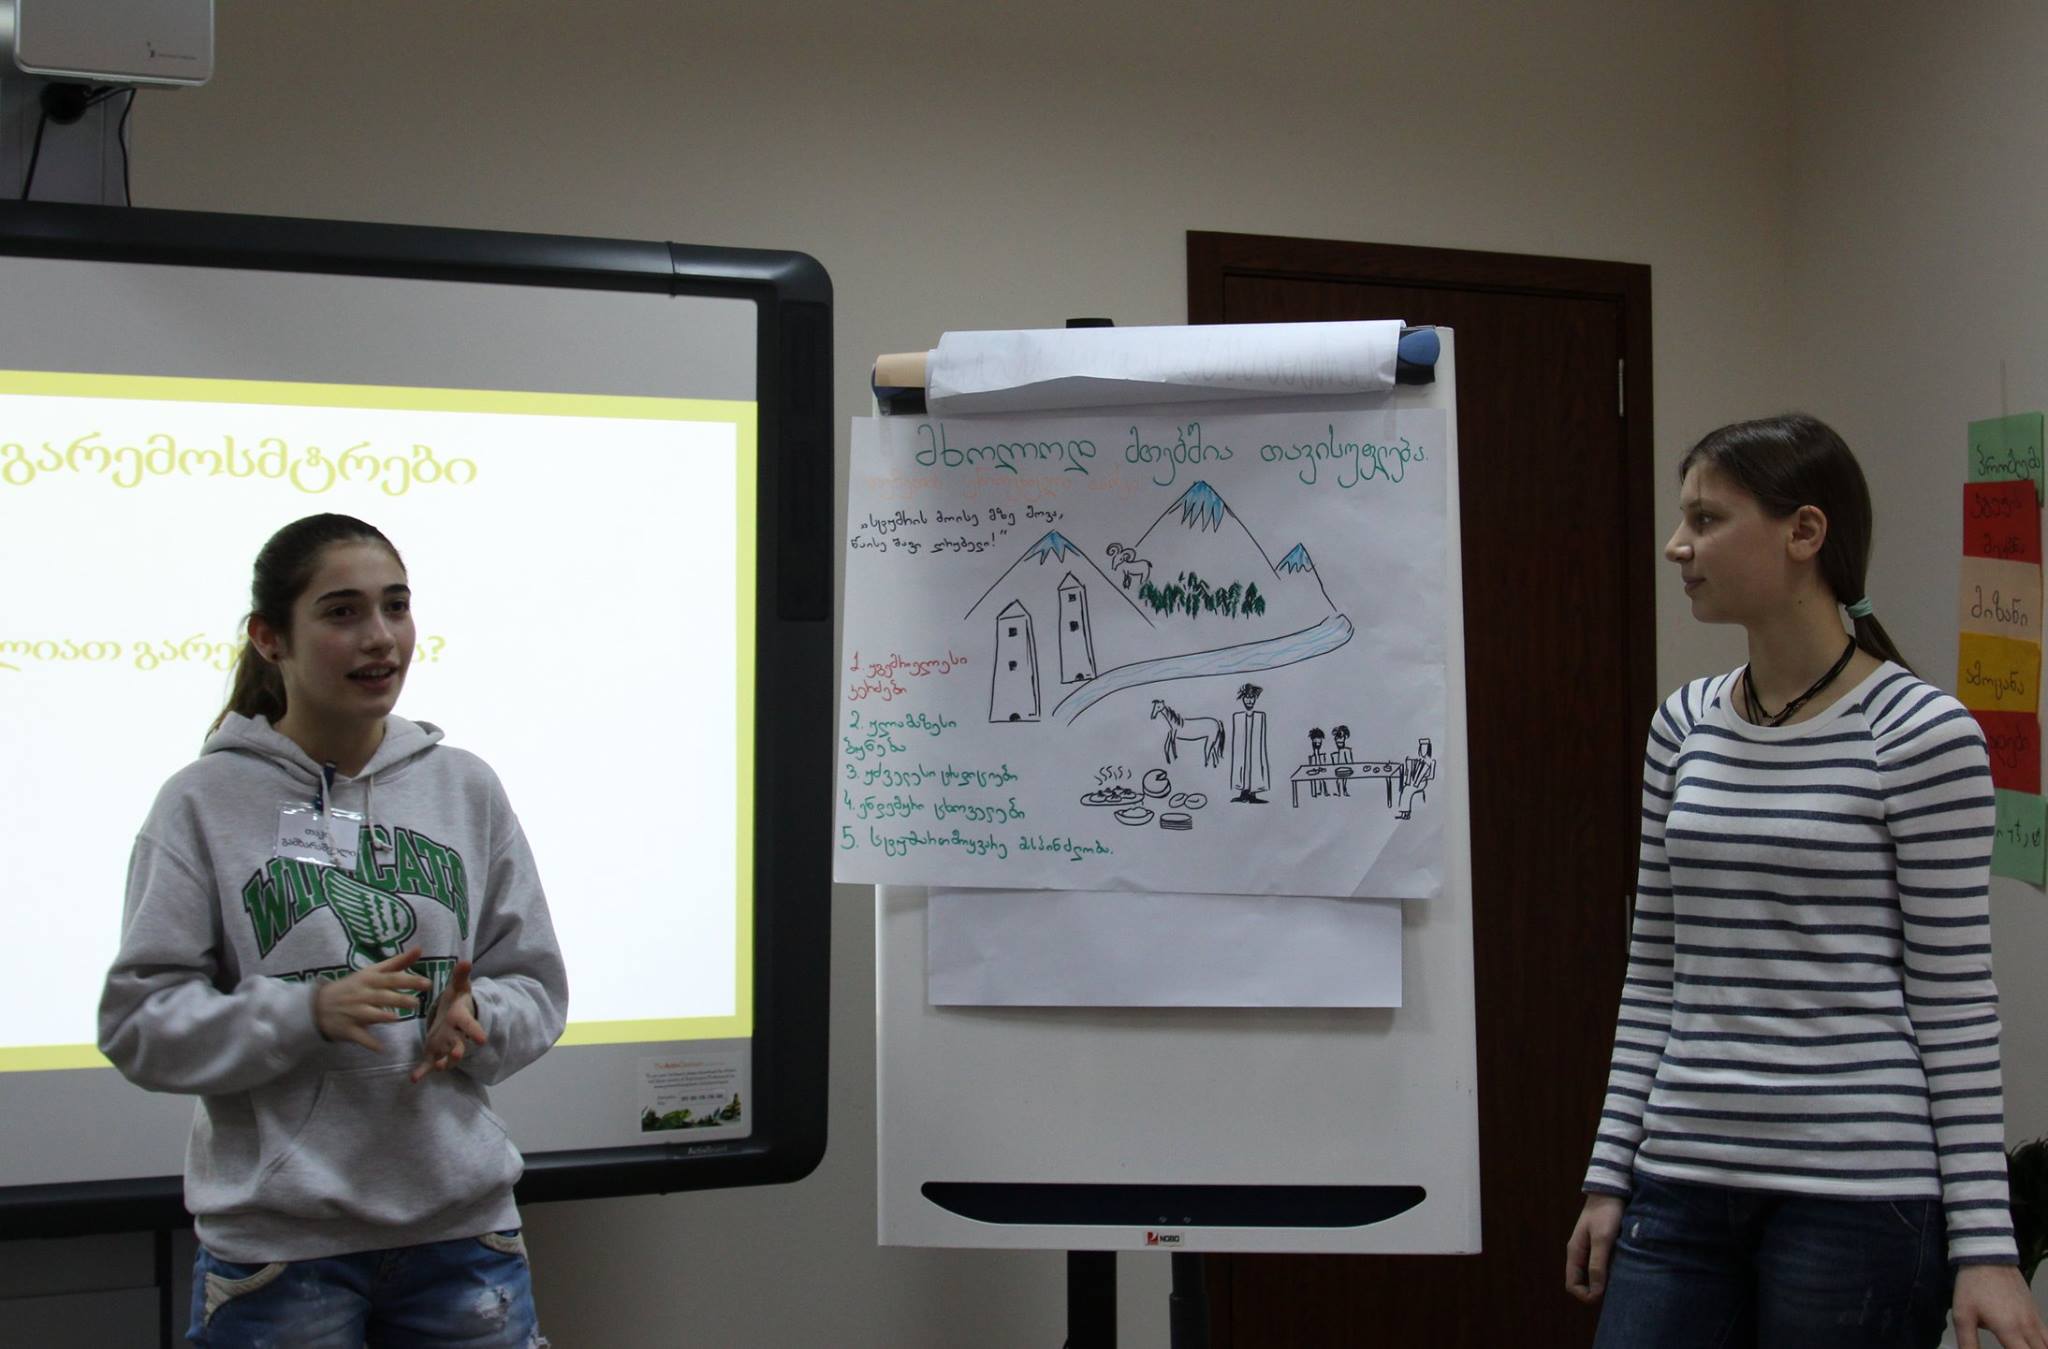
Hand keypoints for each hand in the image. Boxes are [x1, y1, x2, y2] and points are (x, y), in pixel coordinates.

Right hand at [314, 947, 430, 1050]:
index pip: (392, 978)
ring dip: (383, 1016)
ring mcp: (354, 1012)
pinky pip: (359, 1036)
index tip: (427, 983)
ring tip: (397, 1018)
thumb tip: (419, 949)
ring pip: (369, 1014)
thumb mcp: (372, 972)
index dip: (409, 980)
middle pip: (382, 996)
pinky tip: (381, 1048)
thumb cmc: (354, 986)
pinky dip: (369, 1042)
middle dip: (398, 999)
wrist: (319, 1005)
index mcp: (370, 979)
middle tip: (416, 1003)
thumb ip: (397, 962)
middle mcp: (362, 994)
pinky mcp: (348, 1029)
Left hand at [411, 959, 487, 1082]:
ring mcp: (444, 1046)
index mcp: (460, 1019)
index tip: (482, 1039)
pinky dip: (422, 1072)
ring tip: (440, 1067)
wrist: (454, 1018)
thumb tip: (466, 961)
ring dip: (443, 1062)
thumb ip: (460, 976)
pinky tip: (414, 1079)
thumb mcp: (459, 987)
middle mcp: (455, 1035)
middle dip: (458, 1050)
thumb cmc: (457, 1001)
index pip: (469, 1025)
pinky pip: (428, 1064)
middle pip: (459, 1045)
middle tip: (457, 1055)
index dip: (475, 1031)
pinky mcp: (434, 1053)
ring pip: (446, 1058)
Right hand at [1565, 1193, 1624, 1303]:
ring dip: (1605, 1281)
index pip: (1572, 1285)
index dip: (1585, 1295)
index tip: (1603, 1295)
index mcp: (1575, 1252)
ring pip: (1593, 1275)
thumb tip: (1595, 1293)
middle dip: (1596, 1291)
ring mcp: (1590, 1249)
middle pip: (1583, 1282)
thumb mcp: (1603, 1239)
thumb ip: (1597, 1265)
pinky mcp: (1601, 1245)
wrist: (1612, 1190)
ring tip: (1621, 1279)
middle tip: (1615, 1289)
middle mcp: (1580, 1253)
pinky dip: (1611, 1271)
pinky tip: (1623, 1268)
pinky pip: (1602, 1265)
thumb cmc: (1606, 1213)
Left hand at [1954, 1264, 2047, 1348]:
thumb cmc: (1973, 1286)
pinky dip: (2044, 1346)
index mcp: (2010, 1330)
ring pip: (2046, 1346)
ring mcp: (2035, 1320)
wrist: (1988, 1257)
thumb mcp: (1962, 1315)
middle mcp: (2028, 1327)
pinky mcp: (2036, 1313)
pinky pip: (2047, 1337)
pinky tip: (2036, 1346)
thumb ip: (1968, 1342)